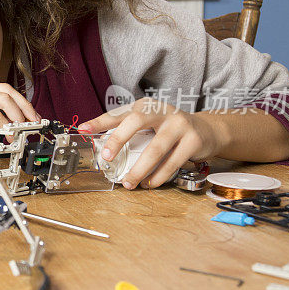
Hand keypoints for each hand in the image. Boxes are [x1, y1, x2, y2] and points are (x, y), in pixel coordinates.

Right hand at [0, 79, 39, 160]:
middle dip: (24, 106)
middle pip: (6, 89)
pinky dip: (5, 125)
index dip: (20, 101)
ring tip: (22, 130)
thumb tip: (10, 122)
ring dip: (17, 116)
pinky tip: (7, 135)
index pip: (1, 87)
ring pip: (2, 99)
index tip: (30, 116)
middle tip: (33, 122)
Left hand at [78, 98, 226, 188]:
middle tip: (106, 157)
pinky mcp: (193, 140)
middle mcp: (161, 111)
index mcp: (145, 106)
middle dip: (118, 139)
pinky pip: (172, 162)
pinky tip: (149, 183)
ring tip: (129, 183)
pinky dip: (159, 176)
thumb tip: (98, 147)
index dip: (99, 122)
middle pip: (136, 121)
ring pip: (155, 149)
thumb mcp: (147, 124)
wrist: (206, 129)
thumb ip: (126, 132)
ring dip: (139, 169)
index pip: (118, 113)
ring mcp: (179, 124)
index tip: (82, 130)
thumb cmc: (167, 128)